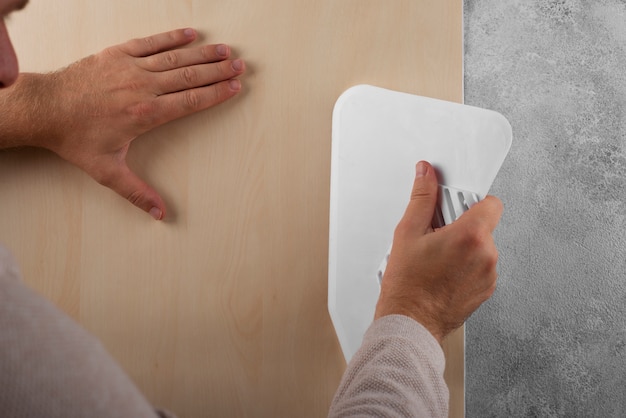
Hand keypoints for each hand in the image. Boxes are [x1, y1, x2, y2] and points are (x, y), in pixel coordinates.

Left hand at [21, 28, 244, 218]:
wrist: (45, 108)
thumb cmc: (75, 138)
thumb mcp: (107, 171)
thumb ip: (137, 192)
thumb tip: (159, 214)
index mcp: (146, 114)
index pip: (192, 101)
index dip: (217, 93)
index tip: (235, 86)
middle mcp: (143, 87)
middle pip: (191, 77)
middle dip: (219, 71)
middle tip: (240, 65)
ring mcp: (130, 68)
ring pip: (176, 58)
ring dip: (203, 54)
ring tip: (225, 50)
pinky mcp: (117, 54)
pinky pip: (151, 43)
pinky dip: (172, 37)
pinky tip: (190, 34)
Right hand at [375, 161, 502, 342]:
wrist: (410, 322)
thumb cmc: (408, 285)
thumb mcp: (408, 232)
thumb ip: (422, 198)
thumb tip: (426, 174)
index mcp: (471, 236)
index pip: (491, 203)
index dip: (472, 201)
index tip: (455, 207)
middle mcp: (487, 255)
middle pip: (483, 225)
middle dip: (462, 226)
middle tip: (437, 236)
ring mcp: (489, 275)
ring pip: (482, 247)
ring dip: (464, 247)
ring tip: (437, 258)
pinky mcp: (486, 290)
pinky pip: (481, 267)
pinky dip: (466, 266)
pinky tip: (443, 272)